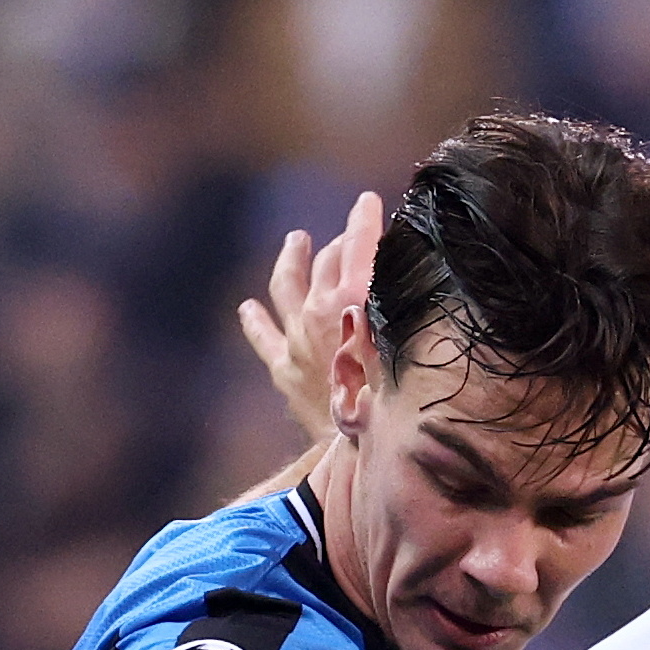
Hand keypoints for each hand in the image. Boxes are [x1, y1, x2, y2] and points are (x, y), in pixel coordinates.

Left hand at [234, 191, 380, 445]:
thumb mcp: (402, 342)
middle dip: (337, 244)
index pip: (358, 243)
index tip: (367, 201)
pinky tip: (247, 309)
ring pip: (287, 284)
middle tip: (347, 237)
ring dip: (292, 259)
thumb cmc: (392, 397)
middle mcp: (317, 310)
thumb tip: (397, 278)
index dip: (364, 218)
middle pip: (325, 260)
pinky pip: (263, 336)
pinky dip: (255, 320)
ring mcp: (295, 338)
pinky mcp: (284, 368)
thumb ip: (398, 305)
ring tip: (296, 241)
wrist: (357, 448)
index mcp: (352, 297)